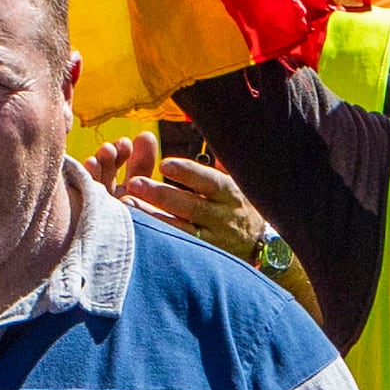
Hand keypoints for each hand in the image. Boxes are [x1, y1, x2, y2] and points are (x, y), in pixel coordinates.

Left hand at [88, 133, 271, 259]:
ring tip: (127, 205)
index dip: (188, 173)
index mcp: (231, 194)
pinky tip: (138, 230)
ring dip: (153, 217)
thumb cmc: (242, 206)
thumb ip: (224, 162)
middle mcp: (224, 217)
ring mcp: (214, 240)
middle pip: (191, 206)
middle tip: (134, 183)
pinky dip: (158, 239)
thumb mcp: (240, 183)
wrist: (262, 247)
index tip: (164, 165)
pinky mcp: (205, 257)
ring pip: (182, 230)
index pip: (210, 182)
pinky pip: (180, 248)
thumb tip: (216, 132)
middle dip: (161, 195)